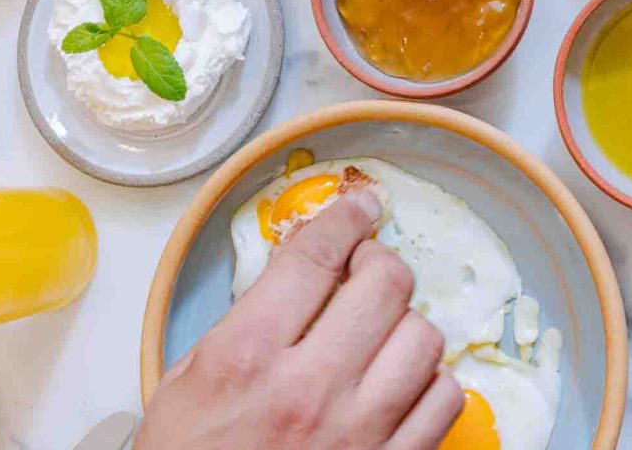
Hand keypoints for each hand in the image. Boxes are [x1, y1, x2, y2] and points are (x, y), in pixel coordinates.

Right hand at [138, 191, 462, 449]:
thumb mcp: (187, 381)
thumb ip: (245, 321)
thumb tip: (302, 272)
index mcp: (247, 357)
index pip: (315, 256)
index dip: (346, 216)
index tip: (360, 205)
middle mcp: (309, 388)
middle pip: (384, 284)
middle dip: (378, 263)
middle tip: (366, 270)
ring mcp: (358, 432)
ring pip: (424, 337)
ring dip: (406, 324)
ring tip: (381, 333)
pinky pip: (444, 400)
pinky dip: (431, 381)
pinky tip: (403, 382)